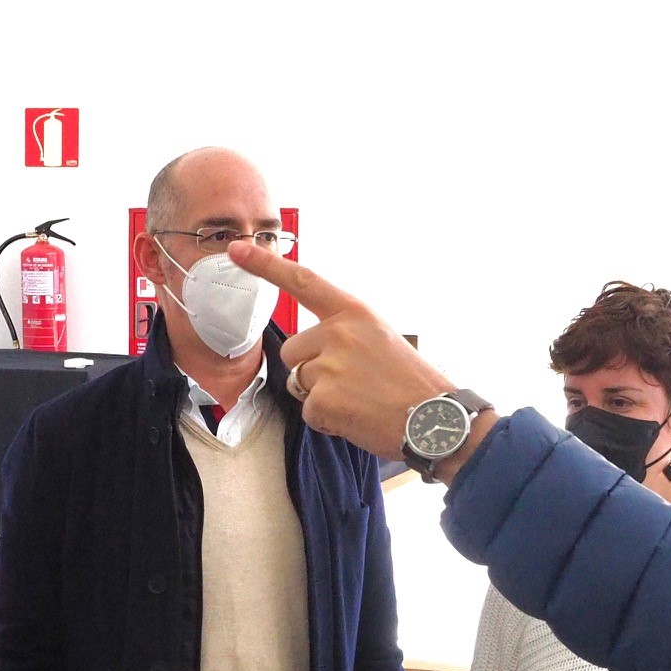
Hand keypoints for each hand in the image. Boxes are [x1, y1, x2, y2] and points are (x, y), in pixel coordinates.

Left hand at [226, 243, 479, 463]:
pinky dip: (328, 420)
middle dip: (311, 370)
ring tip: (359, 400)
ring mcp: (329, 366)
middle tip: (353, 383)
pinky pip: (308, 412)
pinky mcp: (323, 400)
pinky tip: (357, 417)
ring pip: (299, 382)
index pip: (302, 282)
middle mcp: (338, 333)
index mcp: (354, 313)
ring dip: (320, 396)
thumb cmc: (411, 383)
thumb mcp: (381, 339)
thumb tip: (309, 349)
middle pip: (293, 350)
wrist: (434, 421)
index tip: (236, 249)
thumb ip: (343, 334)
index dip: (266, 265)